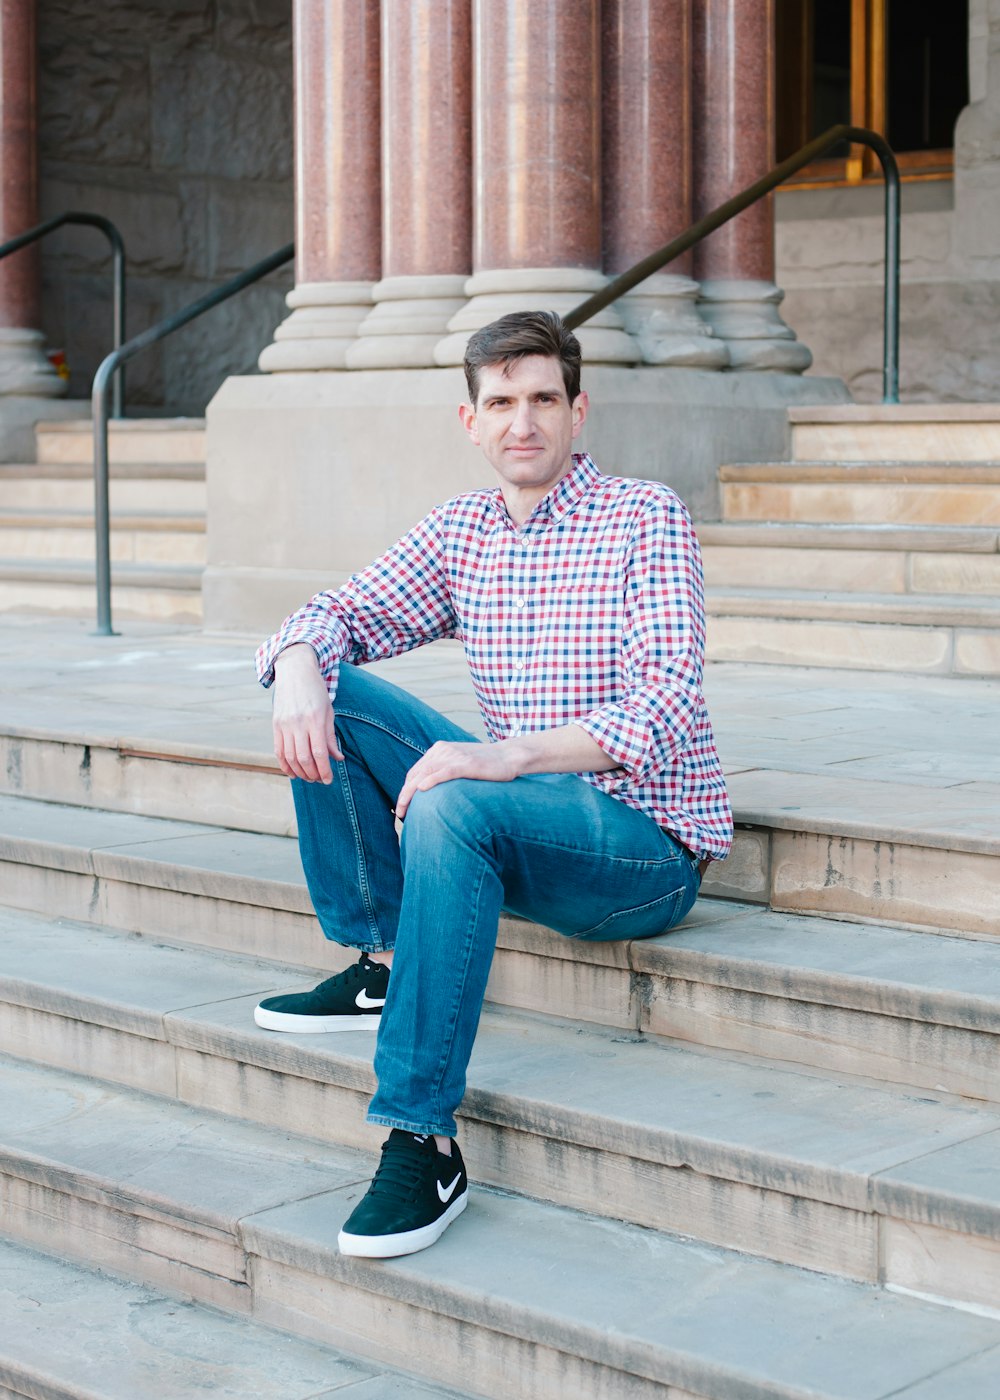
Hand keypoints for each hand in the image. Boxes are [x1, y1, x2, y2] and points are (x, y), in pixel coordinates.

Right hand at [271, 644, 342, 782]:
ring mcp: (284, 724)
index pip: (319, 753)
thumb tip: (338, 758)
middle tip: (319, 780)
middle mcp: (298, 723)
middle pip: (303, 758)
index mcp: (314, 719)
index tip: (328, 780)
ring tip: (308, 777)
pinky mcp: (275, 725)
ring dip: (299, 772)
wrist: (294, 671)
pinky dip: (284, 765)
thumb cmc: (315, 691)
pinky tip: (292, 772)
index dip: (324, 770)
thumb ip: (331, 736)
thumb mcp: (328, 711)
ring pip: (290, 757)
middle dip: (312, 774)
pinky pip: (278, 750)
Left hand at [395, 740, 520, 819]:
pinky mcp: (466, 763)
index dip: (406, 790)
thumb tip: (429, 792)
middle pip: (416, 774)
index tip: (402, 807)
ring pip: (425, 774)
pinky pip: (444, 772)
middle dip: (404, 795)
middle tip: (399, 814)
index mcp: (439, 750)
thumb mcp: (460, 765)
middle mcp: (443, 750)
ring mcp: (454, 756)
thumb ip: (444, 772)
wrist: (509, 757)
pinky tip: (421, 790)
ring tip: (404, 810)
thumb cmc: (485, 765)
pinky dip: (431, 781)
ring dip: (411, 793)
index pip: (415, 771)